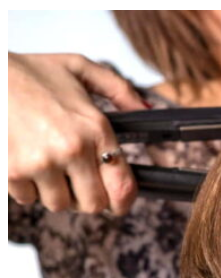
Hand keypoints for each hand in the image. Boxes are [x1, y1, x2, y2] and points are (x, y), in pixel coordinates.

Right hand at [8, 53, 148, 214]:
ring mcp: (42, 163)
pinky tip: (26, 162)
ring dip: (56, 192)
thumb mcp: (80, 69)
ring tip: (49, 165)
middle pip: (93, 205)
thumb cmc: (29, 73)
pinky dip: (28, 188)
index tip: (119, 203)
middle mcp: (72, 149)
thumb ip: (119, 89)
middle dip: (87, 197)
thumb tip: (146, 109)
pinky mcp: (13, 172)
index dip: (123, 202)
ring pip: (60, 205)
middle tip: (77, 181)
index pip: (123, 187)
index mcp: (95, 128)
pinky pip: (29, 199)